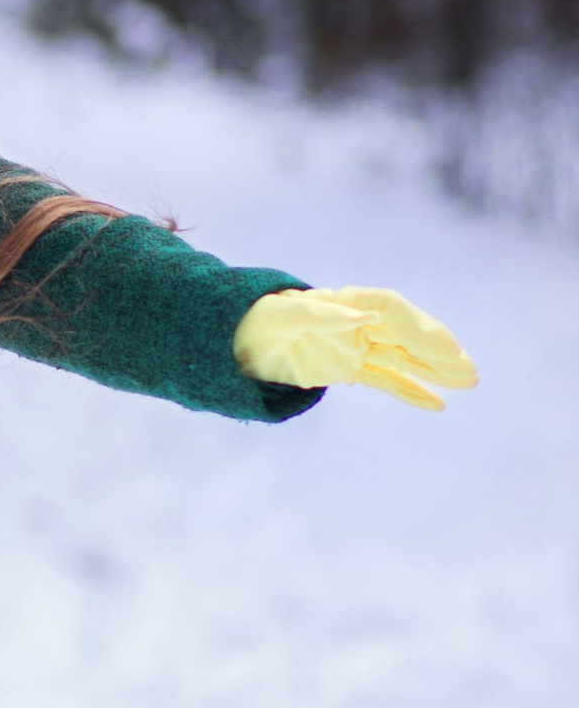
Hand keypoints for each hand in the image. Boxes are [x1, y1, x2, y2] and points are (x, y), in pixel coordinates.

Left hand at [232, 284, 477, 412]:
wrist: (238, 340)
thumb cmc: (259, 321)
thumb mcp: (283, 316)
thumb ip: (322, 314)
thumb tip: (367, 315)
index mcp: (345, 302)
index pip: (392, 310)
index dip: (419, 327)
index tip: (443, 347)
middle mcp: (358, 322)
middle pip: (407, 334)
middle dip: (438, 351)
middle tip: (469, 370)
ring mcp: (357, 346)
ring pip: (404, 358)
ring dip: (436, 371)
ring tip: (469, 382)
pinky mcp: (349, 368)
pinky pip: (386, 380)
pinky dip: (411, 392)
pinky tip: (438, 405)